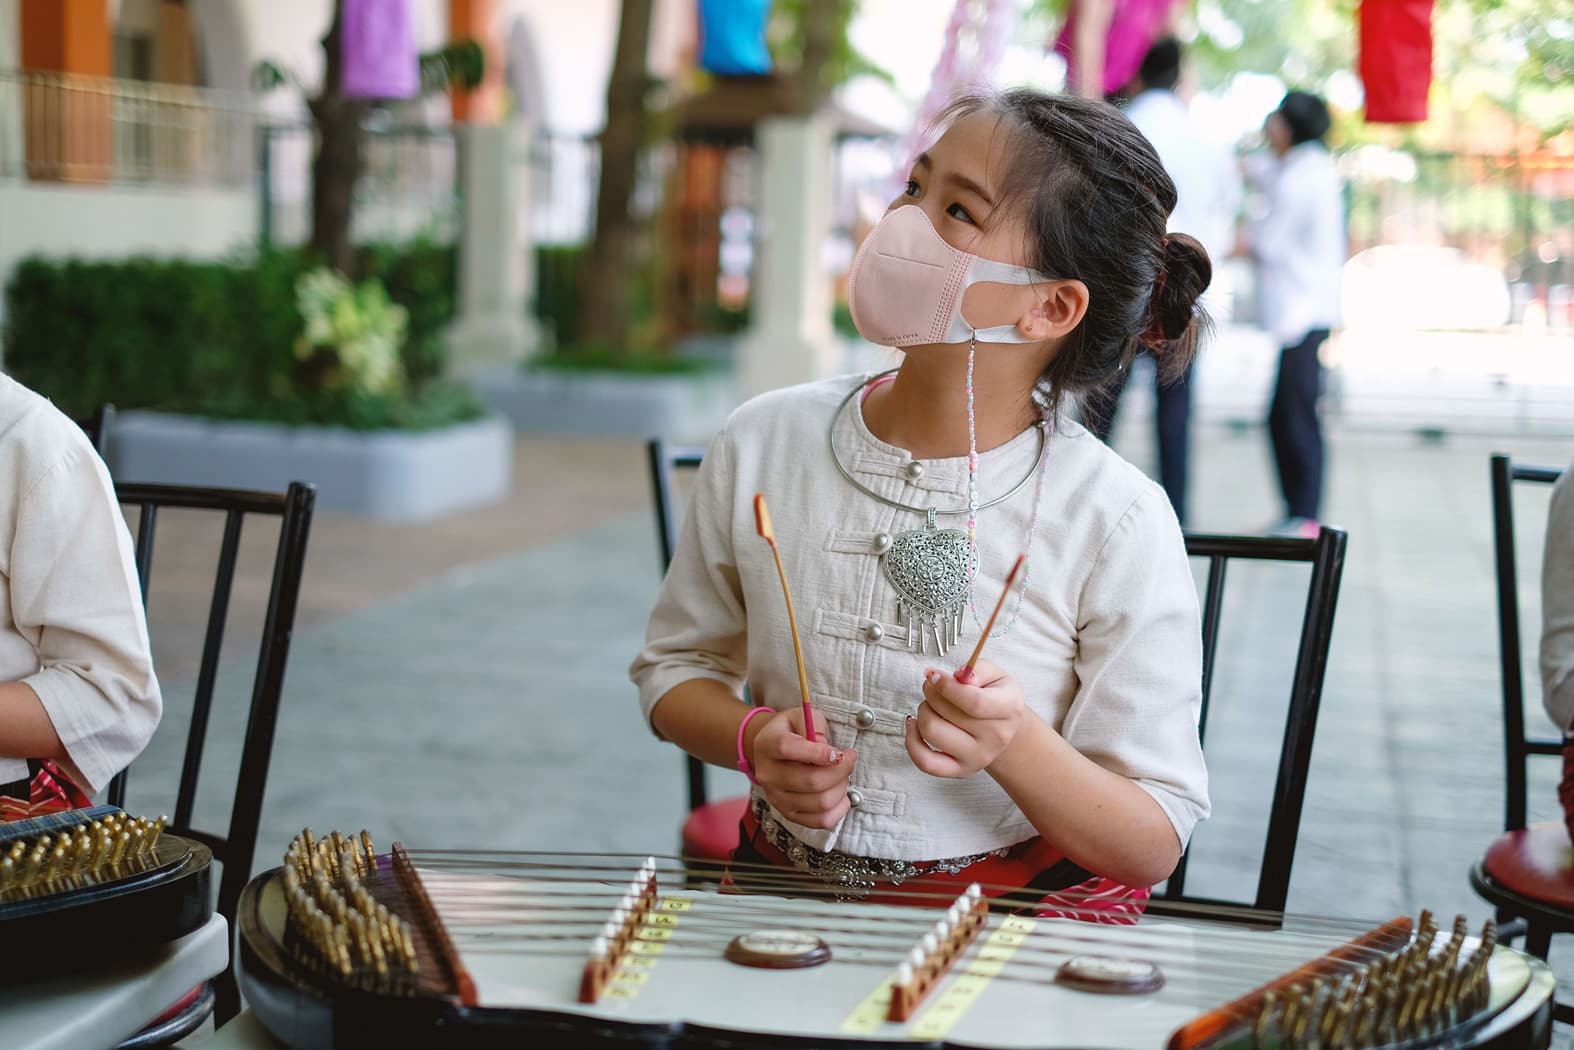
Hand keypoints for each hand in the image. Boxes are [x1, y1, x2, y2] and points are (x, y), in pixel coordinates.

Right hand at [750, 706, 857, 827]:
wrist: (771, 751)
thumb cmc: (791, 731)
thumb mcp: (801, 716)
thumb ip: (814, 725)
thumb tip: (826, 748)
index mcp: (767, 744)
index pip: (788, 749)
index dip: (818, 753)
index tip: (841, 753)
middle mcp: (768, 774)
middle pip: (811, 780)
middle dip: (841, 770)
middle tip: (849, 759)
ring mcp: (777, 798)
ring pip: (820, 802)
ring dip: (841, 788)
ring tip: (842, 774)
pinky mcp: (789, 814)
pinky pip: (821, 820)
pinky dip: (838, 809)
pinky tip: (840, 794)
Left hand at [905, 660, 1027, 777]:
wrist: (1004, 730)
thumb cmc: (995, 697)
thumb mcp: (995, 675)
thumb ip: (977, 670)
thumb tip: (957, 677)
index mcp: (1008, 709)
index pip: (974, 702)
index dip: (947, 686)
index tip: (933, 675)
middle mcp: (996, 738)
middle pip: (947, 713)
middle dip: (932, 691)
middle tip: (934, 685)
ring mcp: (978, 758)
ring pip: (931, 731)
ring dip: (923, 711)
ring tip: (931, 704)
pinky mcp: (959, 771)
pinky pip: (925, 761)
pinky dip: (911, 740)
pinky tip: (914, 723)